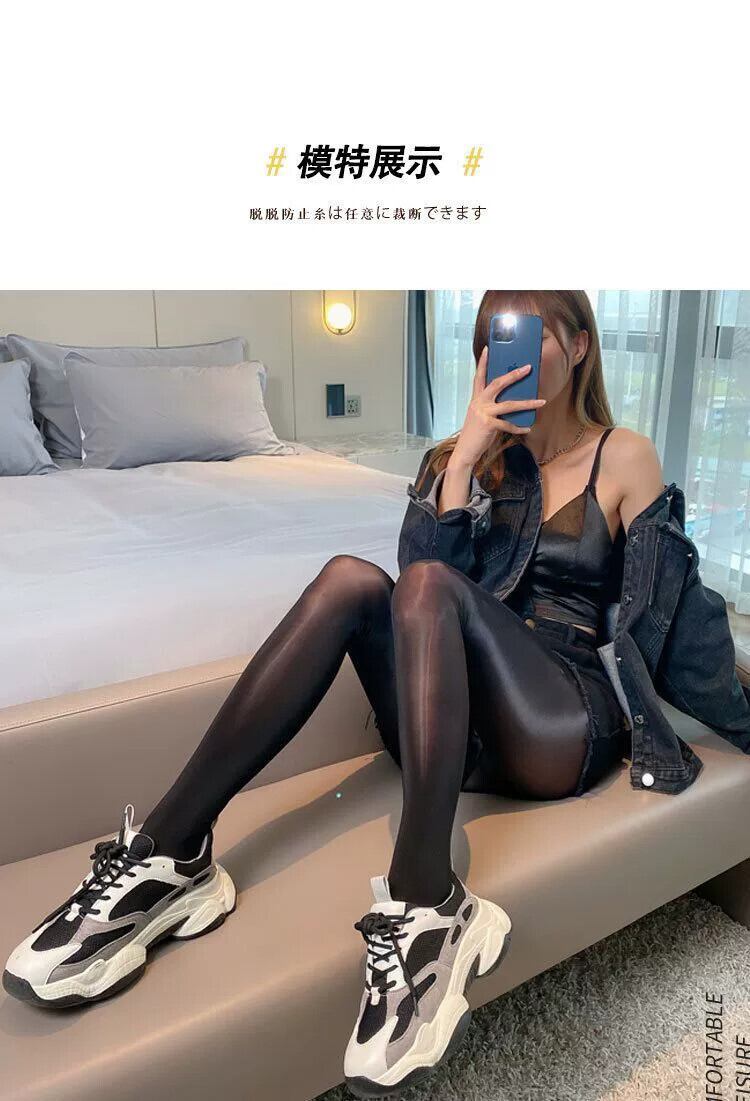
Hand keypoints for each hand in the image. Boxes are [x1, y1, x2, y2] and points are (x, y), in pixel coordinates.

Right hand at [449, 347, 545, 469]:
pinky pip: (509, 424)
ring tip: (542, 402)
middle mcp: (478, 403)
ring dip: (527, 403)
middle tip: (528, 368)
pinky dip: (519, 427)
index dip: (483, 362)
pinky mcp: (488, 424)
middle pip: (497, 383)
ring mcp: (483, 413)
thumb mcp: (480, 416)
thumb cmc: (475, 434)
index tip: (487, 349)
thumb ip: (492, 407)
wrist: (465, 451)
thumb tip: (512, 401)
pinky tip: (527, 428)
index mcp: (476, 399)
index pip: (479, 376)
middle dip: (514, 375)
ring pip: (509, 404)